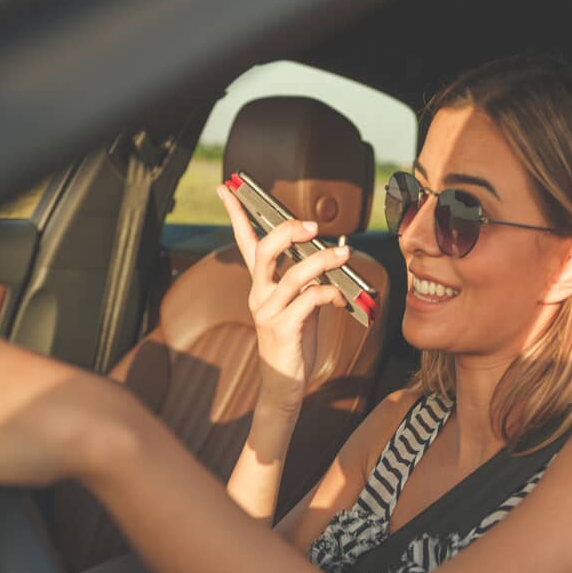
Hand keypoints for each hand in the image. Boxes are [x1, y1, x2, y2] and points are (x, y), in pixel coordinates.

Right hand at [219, 185, 349, 414]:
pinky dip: (329, 294)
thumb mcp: (300, 304)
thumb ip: (307, 281)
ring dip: (321, 262)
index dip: (236, 214)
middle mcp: (259, 294)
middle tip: (312, 225)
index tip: (228, 188)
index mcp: (261, 284)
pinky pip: (308, 302)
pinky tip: (341, 298)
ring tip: (343, 254)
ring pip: (292, 276)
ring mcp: (268, 312)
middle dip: (287, 232)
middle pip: (265, 252)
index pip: (245, 242)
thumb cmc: (295, 341)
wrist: (283, 384)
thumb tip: (329, 256)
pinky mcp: (282, 329)